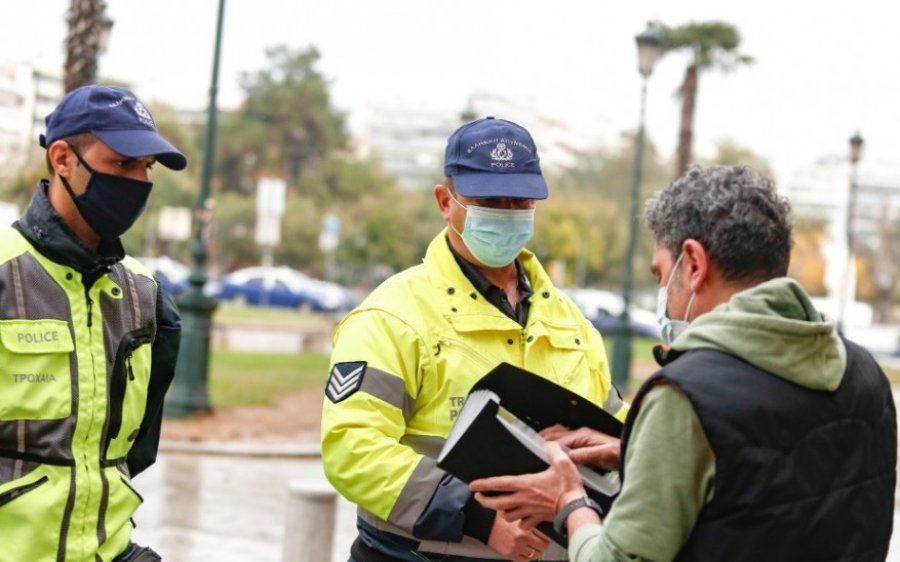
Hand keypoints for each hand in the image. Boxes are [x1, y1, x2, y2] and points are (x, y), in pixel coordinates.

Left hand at [471, 442, 586, 529]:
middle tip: (479, 497)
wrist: (576, 508)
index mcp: (525, 484)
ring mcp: (529, 511)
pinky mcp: (538, 519)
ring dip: (501, 512)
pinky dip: (519, 523)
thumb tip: (549, 444)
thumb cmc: (568, 487)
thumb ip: (553, 450)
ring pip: (507, 516)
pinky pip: (523, 525)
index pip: (498, 484)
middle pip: (497, 503)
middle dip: (485, 501)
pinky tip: (520, 520)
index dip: (483, 484)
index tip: (473, 485)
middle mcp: (524, 499)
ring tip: (499, 508)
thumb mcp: (562, 462)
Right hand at [486, 515, 551, 561]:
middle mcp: (522, 538)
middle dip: (542, 545)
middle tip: (539, 542)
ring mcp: (516, 548)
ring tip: (530, 546)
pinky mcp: (510, 554)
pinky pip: (525, 560)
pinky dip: (526, 557)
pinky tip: (523, 551)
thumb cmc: (500, 518)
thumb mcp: (517, 516)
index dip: (546, 537)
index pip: (545, 536)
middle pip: (542, 547)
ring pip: (534, 555)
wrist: (486, 524)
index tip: (545, 536)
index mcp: (525, 527)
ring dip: (534, 551)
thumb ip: (529, 521)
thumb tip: (540, 524)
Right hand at [540, 425, 620, 470]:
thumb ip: (586, 454)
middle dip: (544, 438)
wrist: (628, 452)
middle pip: (557, 434)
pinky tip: (553, 450)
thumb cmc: (619, 453)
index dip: (549, 446)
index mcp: (583, 435)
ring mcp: (582, 438)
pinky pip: (565, 441)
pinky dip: (556, 444)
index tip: (539, 451)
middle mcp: (581, 434)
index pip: (560, 440)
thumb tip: (569, 456)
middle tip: (531, 444)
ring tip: (537, 445)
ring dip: (549, 439)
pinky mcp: (584, 444)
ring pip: (560, 436)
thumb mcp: (604, 454)